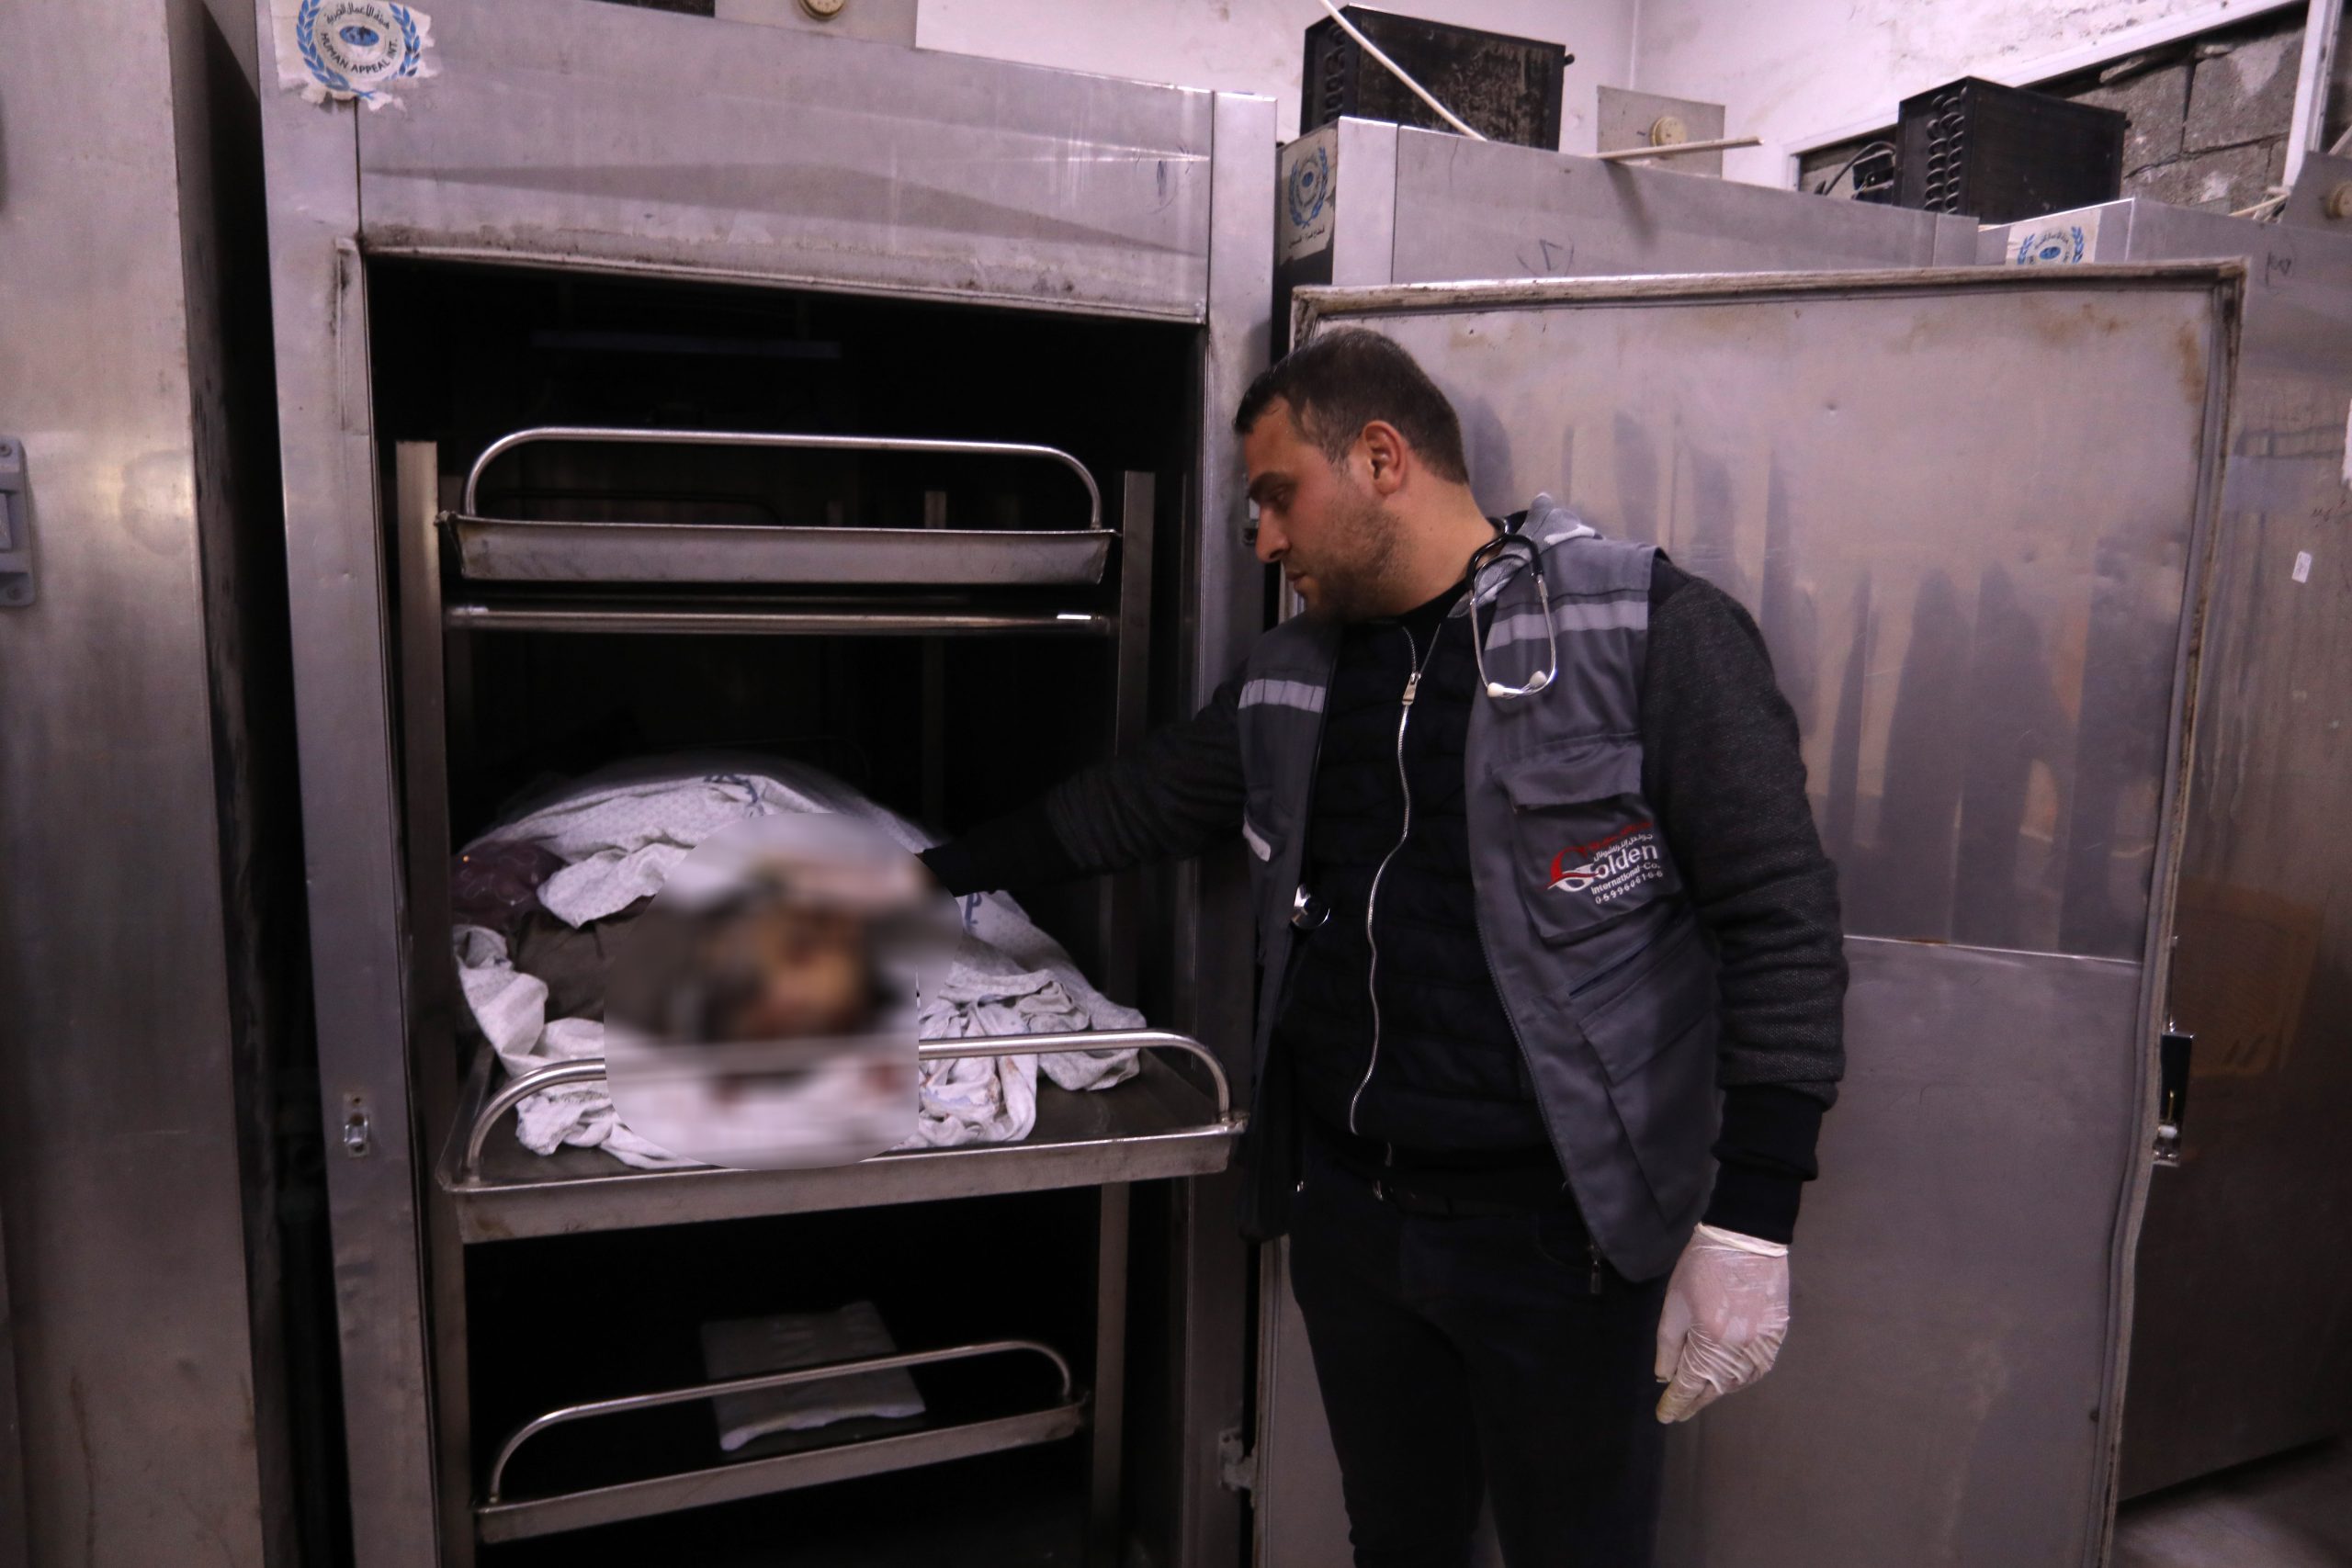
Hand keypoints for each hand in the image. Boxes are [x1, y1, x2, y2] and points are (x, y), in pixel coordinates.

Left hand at [1653, 1223, 1789, 1422]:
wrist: (1746, 1240)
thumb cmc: (1701, 1267)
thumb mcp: (1675, 1304)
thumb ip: (1669, 1344)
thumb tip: (1666, 1377)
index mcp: (1710, 1342)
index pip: (1690, 1385)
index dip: (1676, 1403)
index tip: (1664, 1417)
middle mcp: (1740, 1350)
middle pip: (1715, 1387)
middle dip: (1695, 1401)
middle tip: (1679, 1412)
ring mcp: (1763, 1345)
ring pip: (1738, 1382)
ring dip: (1718, 1391)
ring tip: (1700, 1395)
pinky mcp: (1777, 1336)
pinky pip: (1758, 1368)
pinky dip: (1742, 1378)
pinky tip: (1730, 1378)